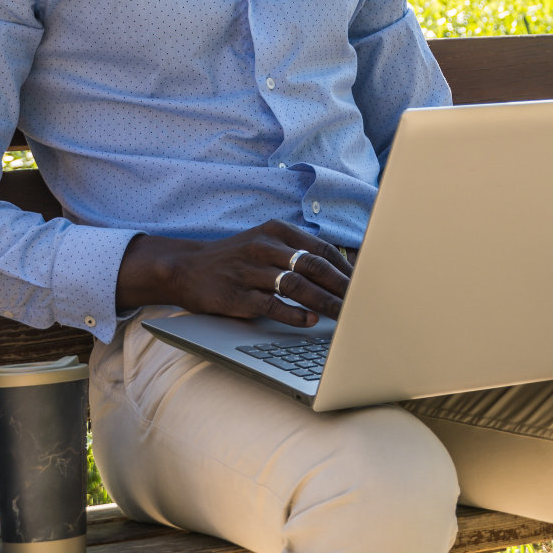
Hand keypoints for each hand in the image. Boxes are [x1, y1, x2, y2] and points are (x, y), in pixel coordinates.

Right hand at [115, 220, 352, 327]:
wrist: (188, 268)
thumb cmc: (235, 258)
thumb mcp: (264, 243)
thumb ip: (295, 252)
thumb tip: (338, 271)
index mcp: (275, 231)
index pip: (320, 249)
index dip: (344, 268)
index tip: (363, 285)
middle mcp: (264, 246)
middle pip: (313, 266)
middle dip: (341, 287)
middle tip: (361, 303)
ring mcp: (250, 270)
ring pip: (296, 286)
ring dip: (324, 302)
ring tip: (344, 316)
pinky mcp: (237, 294)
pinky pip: (272, 305)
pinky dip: (294, 314)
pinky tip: (310, 322)